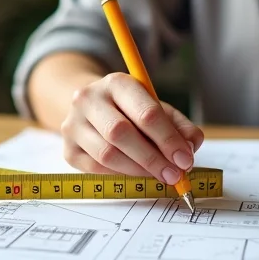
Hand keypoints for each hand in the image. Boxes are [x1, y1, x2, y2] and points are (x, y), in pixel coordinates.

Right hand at [61, 72, 204, 184]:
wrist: (91, 108)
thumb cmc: (130, 110)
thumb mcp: (157, 108)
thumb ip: (179, 126)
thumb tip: (191, 147)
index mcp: (117, 83)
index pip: (145, 112)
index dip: (168, 139)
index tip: (185, 160)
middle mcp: (89, 99)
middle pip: (121, 133)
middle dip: (152, 158)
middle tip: (174, 175)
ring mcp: (73, 124)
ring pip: (107, 154)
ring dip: (138, 170)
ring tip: (159, 176)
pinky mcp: (67, 149)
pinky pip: (96, 169)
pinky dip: (120, 175)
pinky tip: (136, 174)